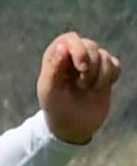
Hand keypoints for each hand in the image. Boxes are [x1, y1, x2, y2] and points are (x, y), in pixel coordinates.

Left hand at [39, 31, 121, 145]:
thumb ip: (53, 68)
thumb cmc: (55, 108)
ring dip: (100, 75)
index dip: (79, 49)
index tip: (82, 67)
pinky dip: (111, 76)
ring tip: (88, 90)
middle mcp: (72, 57)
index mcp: (55, 58)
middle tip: (83, 85)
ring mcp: (90, 64)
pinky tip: (100, 88)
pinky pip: (115, 63)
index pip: (69, 38)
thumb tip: (62, 47)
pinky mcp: (105, 73)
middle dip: (91, 65)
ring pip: (104, 55)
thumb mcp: (50, 91)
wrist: (72, 127)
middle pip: (90, 45)